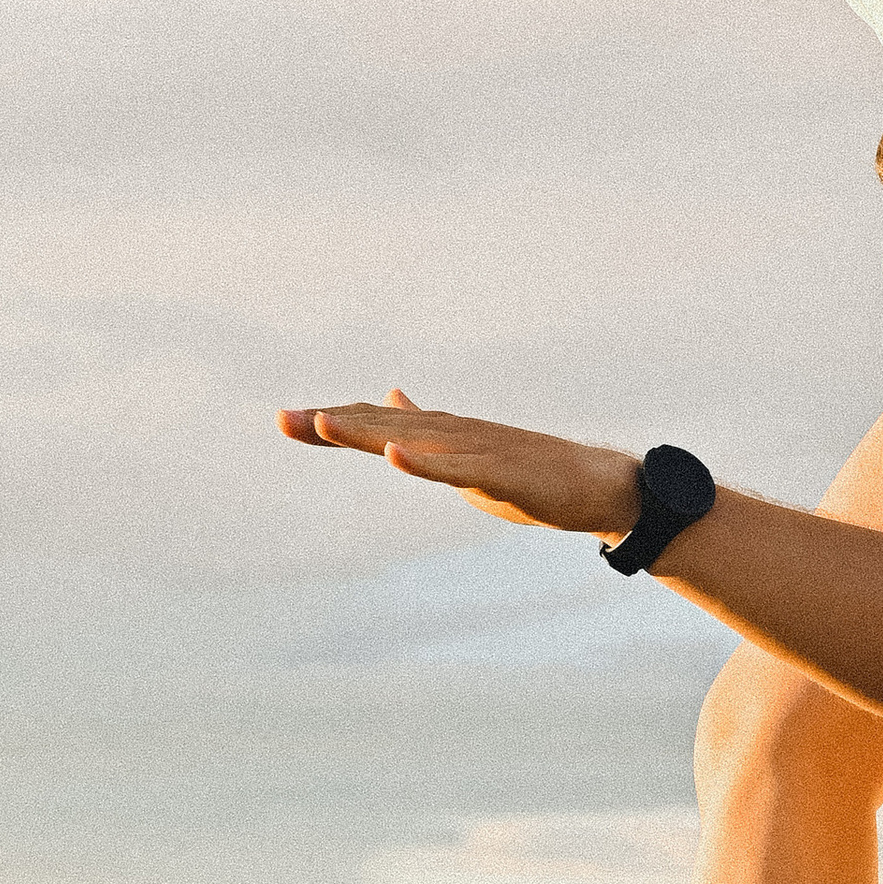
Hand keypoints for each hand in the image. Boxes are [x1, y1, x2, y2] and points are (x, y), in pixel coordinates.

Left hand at [278, 389, 642, 538]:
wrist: (599, 485)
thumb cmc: (532, 472)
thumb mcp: (465, 455)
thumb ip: (424, 430)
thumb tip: (389, 398)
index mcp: (444, 435)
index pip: (378, 425)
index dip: (333, 421)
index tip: (285, 420)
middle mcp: (455, 435)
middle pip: (385, 428)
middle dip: (334, 424)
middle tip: (283, 419)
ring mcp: (478, 453)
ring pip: (415, 442)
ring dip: (369, 433)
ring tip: (324, 424)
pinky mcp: (502, 475)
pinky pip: (458, 470)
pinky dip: (426, 462)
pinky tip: (396, 457)